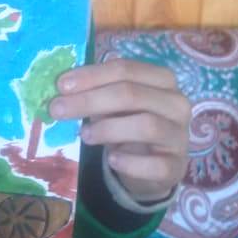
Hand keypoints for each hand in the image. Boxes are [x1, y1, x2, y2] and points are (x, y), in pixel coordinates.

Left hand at [49, 58, 191, 202]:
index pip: (126, 69)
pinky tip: (112, 160)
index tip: (61, 85)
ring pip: (146, 125)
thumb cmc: (129, 125)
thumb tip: (62, 90)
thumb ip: (95, 94)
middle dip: (89, 100)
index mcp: (162, 80)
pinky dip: (130, 162)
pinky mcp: (176, 166)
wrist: (154, 167)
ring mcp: (179, 136)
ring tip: (84, 135)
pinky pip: (155, 164)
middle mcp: (176, 104)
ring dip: (108, 129)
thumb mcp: (114, 106)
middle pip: (132, 94)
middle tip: (57, 109)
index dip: (92, 75)